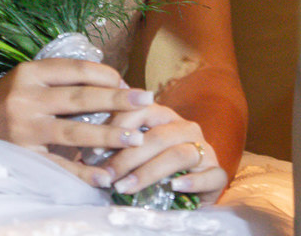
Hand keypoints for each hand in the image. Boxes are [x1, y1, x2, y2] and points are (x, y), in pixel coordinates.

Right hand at [0, 58, 155, 187]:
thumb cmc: (7, 102)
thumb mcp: (27, 80)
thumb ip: (58, 79)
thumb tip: (109, 81)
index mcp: (29, 73)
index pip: (76, 69)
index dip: (106, 74)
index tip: (127, 81)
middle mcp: (26, 98)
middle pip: (81, 97)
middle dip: (118, 99)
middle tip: (147, 100)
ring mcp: (25, 128)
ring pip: (76, 130)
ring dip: (110, 135)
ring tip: (136, 138)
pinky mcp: (24, 156)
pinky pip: (61, 164)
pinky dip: (85, 171)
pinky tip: (106, 175)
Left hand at [100, 103, 228, 201]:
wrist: (188, 192)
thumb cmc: (152, 168)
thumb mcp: (134, 153)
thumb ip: (115, 145)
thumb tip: (82, 145)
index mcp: (164, 117)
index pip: (141, 110)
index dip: (117, 128)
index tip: (94, 151)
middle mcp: (186, 128)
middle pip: (157, 136)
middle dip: (127, 157)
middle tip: (106, 176)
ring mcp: (205, 150)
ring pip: (179, 154)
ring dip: (148, 172)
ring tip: (126, 187)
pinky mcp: (218, 174)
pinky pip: (209, 175)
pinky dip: (191, 181)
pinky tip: (174, 186)